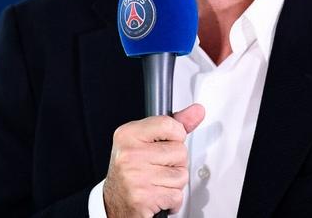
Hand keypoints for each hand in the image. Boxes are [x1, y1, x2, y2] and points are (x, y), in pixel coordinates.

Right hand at [103, 103, 204, 217]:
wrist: (115, 201)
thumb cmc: (132, 168)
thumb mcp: (146, 141)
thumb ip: (174, 124)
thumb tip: (197, 111)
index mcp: (128, 134)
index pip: (168, 124)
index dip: (176, 135)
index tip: (169, 142)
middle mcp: (129, 154)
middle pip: (180, 151)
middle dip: (176, 162)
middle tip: (158, 167)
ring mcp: (135, 176)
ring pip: (181, 175)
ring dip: (175, 182)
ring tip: (158, 181)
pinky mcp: (143, 198)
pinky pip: (177, 196)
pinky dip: (172, 199)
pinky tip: (158, 194)